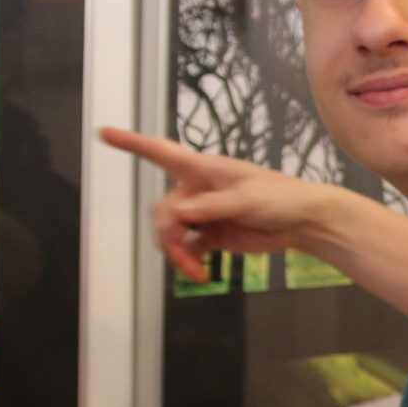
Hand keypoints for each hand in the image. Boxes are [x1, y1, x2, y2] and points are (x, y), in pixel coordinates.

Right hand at [98, 126, 335, 282]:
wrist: (303, 223)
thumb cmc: (280, 197)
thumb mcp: (246, 199)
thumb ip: (210, 206)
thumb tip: (178, 213)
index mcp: (202, 169)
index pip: (160, 152)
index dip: (131, 143)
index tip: (104, 132)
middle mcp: (197, 189)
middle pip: (162, 210)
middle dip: (168, 234)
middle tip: (183, 253)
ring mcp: (203, 213)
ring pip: (171, 233)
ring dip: (177, 253)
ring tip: (195, 271)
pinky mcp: (212, 235)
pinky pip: (187, 249)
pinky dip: (189, 262)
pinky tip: (201, 273)